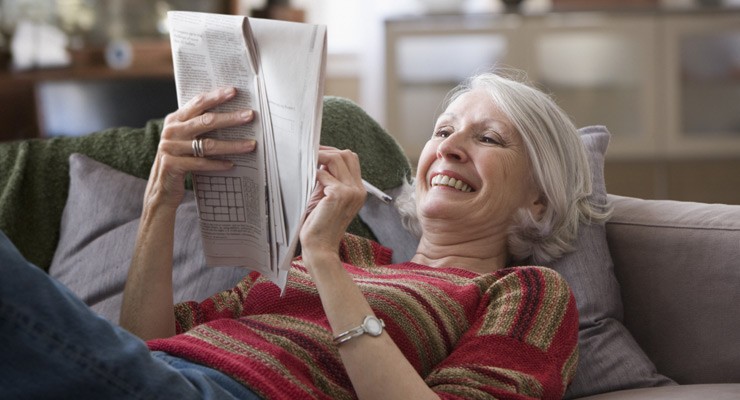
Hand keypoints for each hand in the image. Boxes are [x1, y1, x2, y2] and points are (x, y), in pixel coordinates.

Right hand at [145, 87, 256, 209]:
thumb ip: (199, 126)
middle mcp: (171, 131)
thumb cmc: (179, 159)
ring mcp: (170, 148)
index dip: (216, 96)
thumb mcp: (185, 139)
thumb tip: (233, 115)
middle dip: (230, 118)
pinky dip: (218, 164)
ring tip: (251, 145)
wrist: (160, 188)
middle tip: (250, 116)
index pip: (198, 103)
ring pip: (207, 144)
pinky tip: (232, 165)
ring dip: (232, 145)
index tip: (234, 91)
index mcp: (175, 120)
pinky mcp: (172, 165)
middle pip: (206, 121)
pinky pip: (201, 163)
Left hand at [300, 146, 366, 256]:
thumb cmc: (320, 225)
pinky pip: (323, 173)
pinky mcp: (339, 195)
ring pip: (337, 159)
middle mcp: (358, 190)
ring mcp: (351, 192)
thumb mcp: (326, 197)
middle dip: (327, 150)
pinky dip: (313, 173)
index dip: (334, 152)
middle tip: (310, 151)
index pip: (352, 159)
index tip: (318, 151)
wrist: (320, 248)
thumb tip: (319, 159)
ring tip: (305, 161)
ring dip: (319, 157)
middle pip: (347, 154)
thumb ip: (327, 179)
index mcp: (358, 190)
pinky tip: (305, 180)